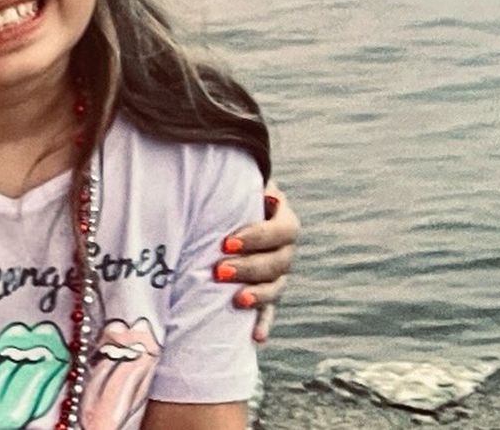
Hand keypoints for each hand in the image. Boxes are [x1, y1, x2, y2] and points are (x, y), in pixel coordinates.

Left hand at [215, 180, 298, 342]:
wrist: (220, 207)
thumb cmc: (221, 189)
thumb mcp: (227, 180)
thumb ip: (230, 176)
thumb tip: (216, 161)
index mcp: (280, 215)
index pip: (283, 228)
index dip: (258, 236)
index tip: (226, 241)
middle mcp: (284, 245)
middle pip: (281, 260)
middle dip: (251, 267)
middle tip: (220, 269)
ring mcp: (277, 270)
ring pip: (278, 286)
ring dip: (259, 294)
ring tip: (237, 300)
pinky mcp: (266, 291)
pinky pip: (270, 310)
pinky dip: (263, 322)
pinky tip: (256, 337)